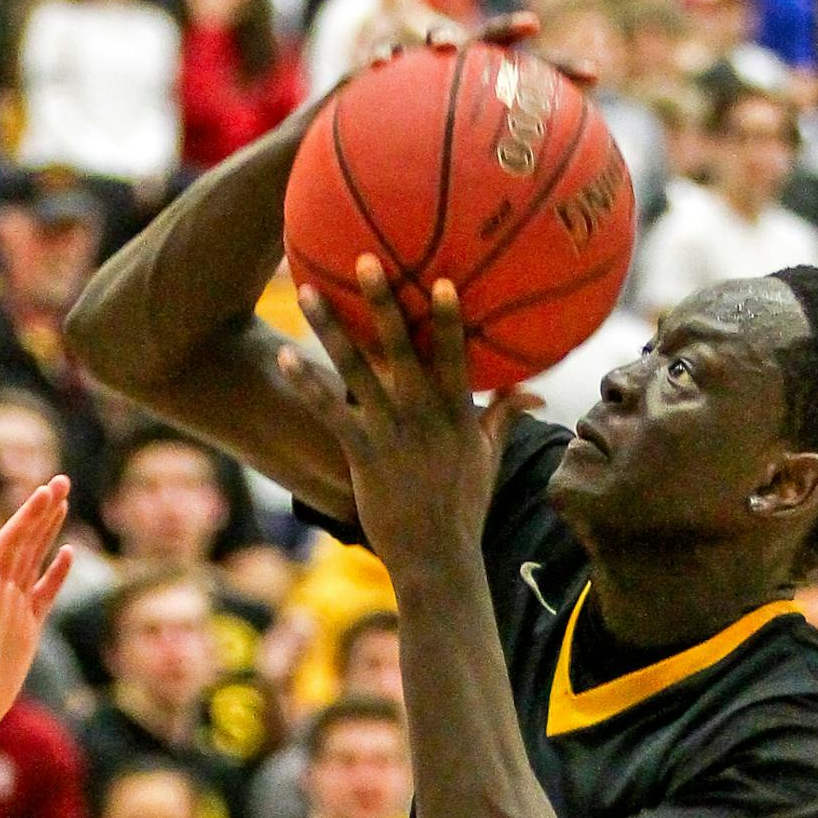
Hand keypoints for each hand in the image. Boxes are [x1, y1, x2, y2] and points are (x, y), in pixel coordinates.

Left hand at [0, 478, 70, 750]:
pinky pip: (46, 593)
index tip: (45, 490)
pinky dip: (57, 572)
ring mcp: (14, 612)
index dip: (28, 517)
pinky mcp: (26, 631)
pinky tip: (68, 553)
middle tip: (62, 479)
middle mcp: (1, 596)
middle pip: (25, 543)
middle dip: (42, 511)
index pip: (10, 545)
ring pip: (35, 560)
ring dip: (48, 530)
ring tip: (63, 502)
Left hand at [279, 262, 529, 572]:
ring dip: (330, 329)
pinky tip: (285, 356)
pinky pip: (329, 411)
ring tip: (306, 290)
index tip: (439, 278)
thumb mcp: (489, 458)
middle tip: (364, 259)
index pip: (455, 355)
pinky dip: (307, 384)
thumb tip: (532, 391)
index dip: (448, 317)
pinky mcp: (361, 454)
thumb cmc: (464, 507)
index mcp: (457, 412)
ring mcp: (390, 433)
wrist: (436, 558)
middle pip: (400, 348)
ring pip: (356, 371)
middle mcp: (422, 416)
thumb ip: (503, 417)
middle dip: (383, 302)